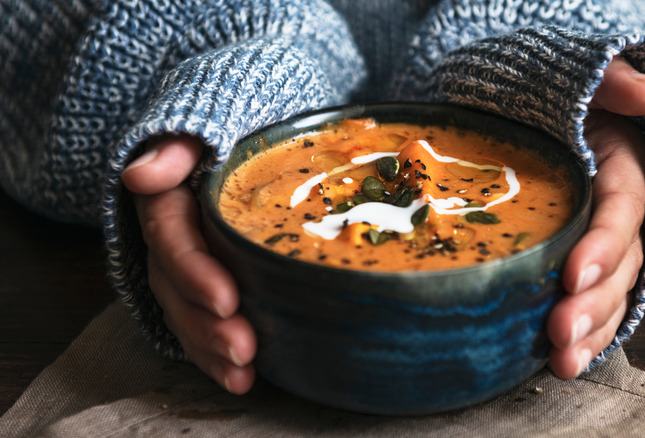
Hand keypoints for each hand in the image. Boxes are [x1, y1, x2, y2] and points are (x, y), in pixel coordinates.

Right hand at [122, 135, 256, 393]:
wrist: (239, 131)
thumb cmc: (229, 125)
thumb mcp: (205, 121)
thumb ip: (177, 147)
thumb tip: (141, 175)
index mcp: (166, 199)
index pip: (171, 238)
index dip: (194, 272)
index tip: (227, 299)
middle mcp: (168, 238)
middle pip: (175, 287)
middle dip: (206, 324)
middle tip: (243, 348)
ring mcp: (182, 264)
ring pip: (184, 312)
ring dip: (210, 349)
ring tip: (243, 374)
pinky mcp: (201, 283)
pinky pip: (199, 322)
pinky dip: (214, 353)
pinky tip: (241, 378)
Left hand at [546, 56, 644, 377]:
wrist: (538, 121)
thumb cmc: (558, 102)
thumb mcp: (583, 81)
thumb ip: (611, 81)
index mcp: (620, 171)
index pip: (618, 212)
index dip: (602, 245)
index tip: (572, 275)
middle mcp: (617, 215)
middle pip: (618, 266)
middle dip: (592, 303)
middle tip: (559, 334)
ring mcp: (600, 245)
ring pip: (609, 294)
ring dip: (588, 331)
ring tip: (560, 363)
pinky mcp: (579, 264)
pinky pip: (590, 302)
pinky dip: (582, 334)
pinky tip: (559, 363)